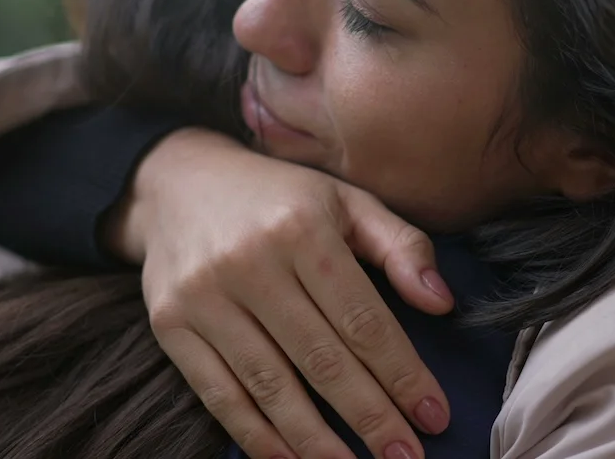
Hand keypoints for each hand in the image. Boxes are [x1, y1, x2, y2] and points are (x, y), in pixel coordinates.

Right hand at [106, 127, 454, 458]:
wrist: (177, 182)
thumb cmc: (279, 197)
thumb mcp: (345, 200)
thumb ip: (401, 245)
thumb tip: (442, 303)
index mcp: (302, 228)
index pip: (362, 318)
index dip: (401, 373)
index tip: (433, 415)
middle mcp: (251, 262)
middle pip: (321, 358)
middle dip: (369, 416)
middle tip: (406, 457)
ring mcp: (205, 297)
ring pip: (270, 385)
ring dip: (316, 440)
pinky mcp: (171, 325)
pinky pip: (219, 393)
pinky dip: (256, 435)